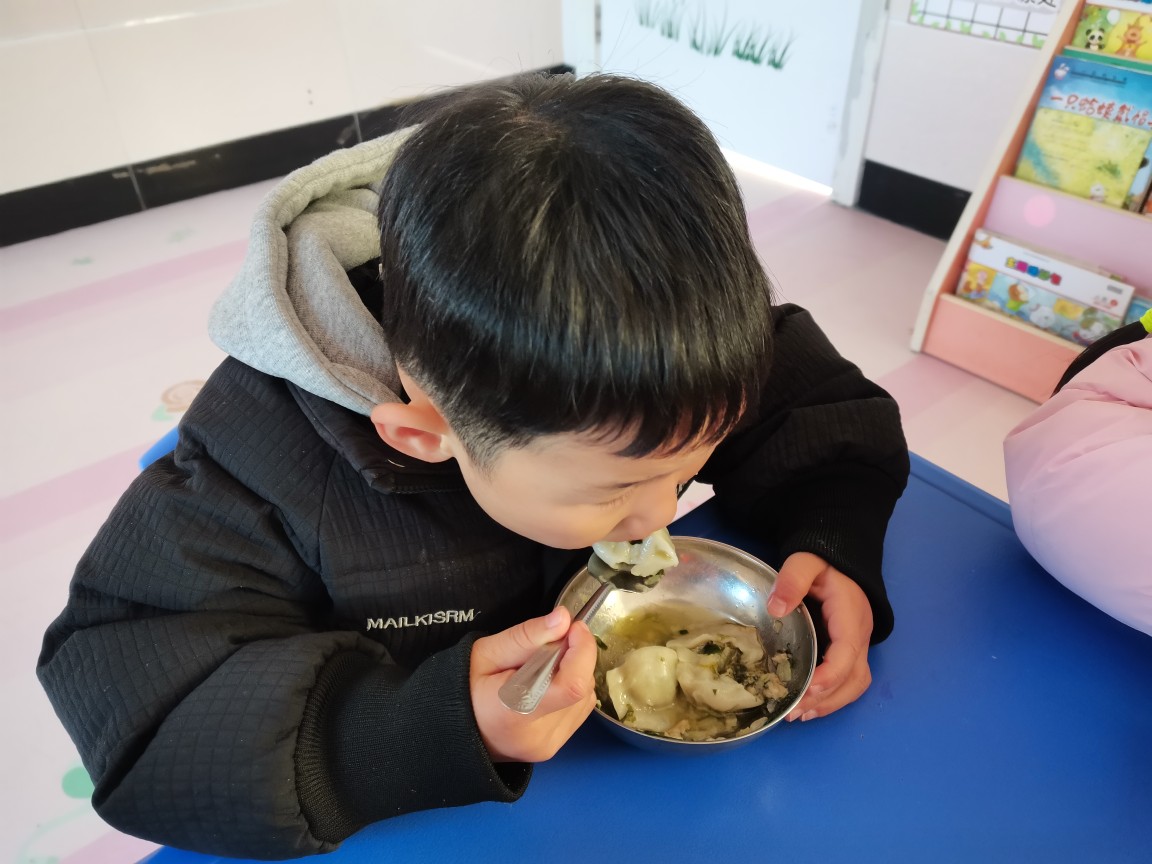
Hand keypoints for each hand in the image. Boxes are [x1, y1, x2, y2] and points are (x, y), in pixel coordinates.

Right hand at [470, 606, 597, 762]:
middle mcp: (536, 735)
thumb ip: (526, 636)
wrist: (452, 728)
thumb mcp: (486, 652)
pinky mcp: (554, 747)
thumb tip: (562, 619)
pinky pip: (580, 709)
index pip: (571, 685)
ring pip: (586, 696)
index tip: (573, 628)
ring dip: (574, 672)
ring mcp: (547, 745)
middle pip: (581, 687)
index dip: (582, 651)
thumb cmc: (464, 687)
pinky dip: (572, 689)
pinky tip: (547, 684)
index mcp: (514, 711)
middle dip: (575, 656)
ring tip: (542, 668)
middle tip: (549, 645)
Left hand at [766, 552, 873, 721]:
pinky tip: (809, 706)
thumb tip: (776, 609)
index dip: (830, 676)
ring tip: (799, 715)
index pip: (847, 653)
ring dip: (830, 703)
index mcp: (851, 616)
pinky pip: (849, 681)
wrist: (840, 557)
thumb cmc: (823, 560)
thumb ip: (792, 580)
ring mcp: (858, 645)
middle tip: (794, 711)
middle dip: (826, 699)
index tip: (807, 691)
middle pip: (854, 678)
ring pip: (855, 684)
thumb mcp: (805, 561)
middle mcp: (860, 636)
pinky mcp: (850, 650)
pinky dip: (832, 697)